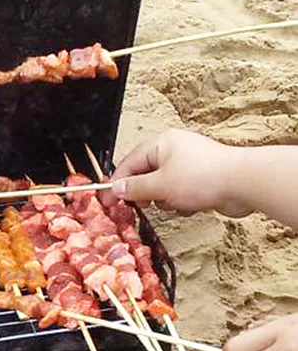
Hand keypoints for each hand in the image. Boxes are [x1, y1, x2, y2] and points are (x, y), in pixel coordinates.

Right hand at [105, 129, 250, 216]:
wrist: (243, 184)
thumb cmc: (202, 178)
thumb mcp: (160, 185)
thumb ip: (135, 188)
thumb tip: (117, 189)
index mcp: (161, 144)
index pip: (129, 163)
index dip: (116, 183)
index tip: (107, 201)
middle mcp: (173, 150)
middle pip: (145, 175)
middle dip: (144, 193)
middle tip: (140, 206)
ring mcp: (188, 165)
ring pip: (162, 187)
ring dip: (165, 200)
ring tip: (175, 202)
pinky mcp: (200, 179)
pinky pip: (179, 193)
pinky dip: (180, 202)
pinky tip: (190, 205)